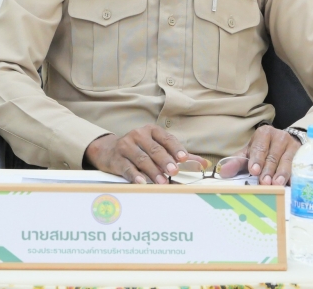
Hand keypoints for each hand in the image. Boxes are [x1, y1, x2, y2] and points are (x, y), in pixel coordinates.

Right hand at [84, 124, 207, 183]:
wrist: (109, 150)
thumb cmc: (139, 149)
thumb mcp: (157, 147)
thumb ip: (179, 155)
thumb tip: (203, 163)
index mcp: (151, 130)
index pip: (166, 138)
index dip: (176, 148)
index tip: (183, 158)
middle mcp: (138, 135)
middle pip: (155, 149)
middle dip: (165, 161)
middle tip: (174, 171)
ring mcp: (126, 146)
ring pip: (142, 159)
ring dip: (153, 171)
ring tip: (162, 182)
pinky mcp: (116, 159)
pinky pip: (127, 168)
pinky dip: (135, 176)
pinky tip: (142, 182)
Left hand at [235, 125, 300, 185]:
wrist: (286, 142)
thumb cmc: (264, 149)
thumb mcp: (250, 152)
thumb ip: (237, 162)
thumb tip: (222, 171)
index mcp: (263, 133)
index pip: (259, 147)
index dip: (257, 159)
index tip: (254, 170)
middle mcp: (278, 136)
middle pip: (272, 155)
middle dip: (268, 170)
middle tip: (264, 182)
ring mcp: (291, 144)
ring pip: (286, 160)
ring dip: (281, 173)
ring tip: (277, 184)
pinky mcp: (301, 153)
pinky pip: (297, 165)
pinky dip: (293, 175)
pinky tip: (291, 184)